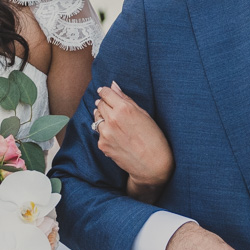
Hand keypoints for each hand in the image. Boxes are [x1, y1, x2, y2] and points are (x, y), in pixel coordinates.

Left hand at [93, 83, 172, 201]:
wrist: (152, 164)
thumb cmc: (153, 137)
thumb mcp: (143, 114)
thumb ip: (126, 99)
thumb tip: (113, 85)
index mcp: (124, 108)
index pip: (106, 93)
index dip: (105, 92)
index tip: (105, 92)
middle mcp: (112, 119)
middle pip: (99, 104)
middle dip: (104, 104)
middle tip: (113, 109)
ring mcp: (105, 133)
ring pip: (97, 118)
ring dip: (103, 117)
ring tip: (115, 123)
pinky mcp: (102, 145)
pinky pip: (99, 133)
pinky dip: (105, 132)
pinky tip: (117, 136)